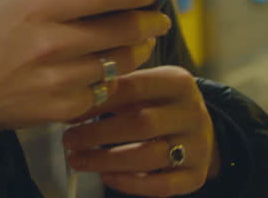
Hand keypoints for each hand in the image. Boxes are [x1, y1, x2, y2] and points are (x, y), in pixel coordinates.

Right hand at [0, 0, 168, 139]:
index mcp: (38, 9)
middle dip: (148, 21)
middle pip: (120, 29)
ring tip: (142, 42)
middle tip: (159, 18)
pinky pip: (104, 89)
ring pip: (119, 62)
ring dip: (138, 50)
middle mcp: (52, 43)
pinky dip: (111, 79)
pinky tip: (109, 70)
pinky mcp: (65, 107)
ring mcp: (60, 78)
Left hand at [63, 66, 220, 196]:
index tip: (70, 112)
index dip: (98, 102)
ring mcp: (198, 146)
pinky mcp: (197, 175)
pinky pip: (162, 185)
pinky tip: (106, 176)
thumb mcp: (147, 85)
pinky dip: (130, 183)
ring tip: (78, 159)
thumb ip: (116, 90)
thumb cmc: (160, 104)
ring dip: (106, 161)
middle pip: (141, 124)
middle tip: (69, 139)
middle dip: (98, 134)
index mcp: (178, 82)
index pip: (133, 88)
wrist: (197, 127)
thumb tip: (72, 104)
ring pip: (149, 157)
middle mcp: (193, 113)